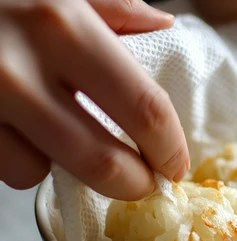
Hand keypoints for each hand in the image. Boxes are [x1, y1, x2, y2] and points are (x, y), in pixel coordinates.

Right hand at [0, 0, 189, 200]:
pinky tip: (21, 129)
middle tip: (146, 182)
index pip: (145, 109)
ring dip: (65, 166)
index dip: (170, 148)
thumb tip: (165, 27)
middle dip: (135, 184)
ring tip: (65, 134)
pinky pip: (5, 168)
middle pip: (104, 163)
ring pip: (42, 173)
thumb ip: (113, 8)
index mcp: (62, 25)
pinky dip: (22, 158)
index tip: (177, 165)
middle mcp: (19, 70)